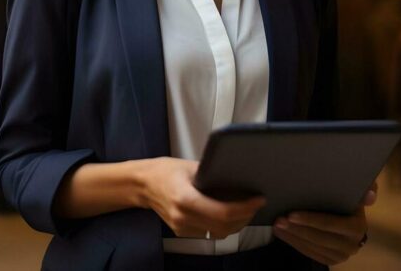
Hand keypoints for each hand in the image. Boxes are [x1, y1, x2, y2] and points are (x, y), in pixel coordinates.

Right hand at [138, 157, 265, 238]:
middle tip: (255, 204)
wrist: (142, 184)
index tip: (258, 199)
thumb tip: (239, 179)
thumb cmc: (166, 170)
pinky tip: (227, 213)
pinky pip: (209, 232)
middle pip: (224, 226)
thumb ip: (212, 175)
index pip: (223, 212)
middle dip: (244, 216)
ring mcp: (182, 228)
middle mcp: (184, 218)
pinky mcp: (182, 233)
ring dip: (235, 223)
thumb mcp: (191, 166)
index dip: (245, 208)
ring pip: (219, 233)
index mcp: (186, 199)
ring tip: (244, 209)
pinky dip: (222, 225)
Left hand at [272, 181, 376, 264]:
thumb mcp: (355, 190)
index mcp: (358, 227)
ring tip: (277, 225)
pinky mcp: (331, 260)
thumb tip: (370, 195)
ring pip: (313, 247)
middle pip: (319, 238)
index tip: (291, 214)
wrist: (347, 216)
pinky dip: (294, 243)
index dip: (310, 220)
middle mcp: (352, 244)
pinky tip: (282, 233)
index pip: (331, 225)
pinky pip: (310, 254)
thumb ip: (365, 187)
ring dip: (292, 236)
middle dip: (297, 229)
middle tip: (280, 219)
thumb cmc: (347, 197)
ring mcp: (342, 255)